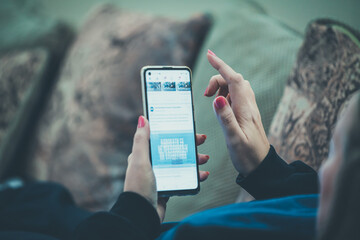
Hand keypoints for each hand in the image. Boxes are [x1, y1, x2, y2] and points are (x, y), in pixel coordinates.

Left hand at [124, 116, 209, 222]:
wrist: (143, 215)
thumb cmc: (139, 187)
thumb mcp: (140, 160)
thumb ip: (141, 140)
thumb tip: (143, 119)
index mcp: (144, 154)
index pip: (162, 137)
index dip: (175, 131)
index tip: (187, 127)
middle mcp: (153, 163)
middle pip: (174, 148)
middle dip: (189, 144)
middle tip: (201, 140)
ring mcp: (162, 175)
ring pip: (181, 162)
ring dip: (194, 159)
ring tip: (205, 159)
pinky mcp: (169, 186)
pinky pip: (184, 177)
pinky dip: (194, 175)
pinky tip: (203, 174)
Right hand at [204, 50, 269, 176]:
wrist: (262, 167)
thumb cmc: (248, 156)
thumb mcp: (234, 139)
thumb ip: (226, 119)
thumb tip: (217, 99)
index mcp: (245, 109)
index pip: (234, 80)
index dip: (221, 66)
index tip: (210, 55)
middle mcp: (248, 106)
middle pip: (234, 80)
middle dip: (217, 79)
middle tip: (205, 95)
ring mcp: (248, 109)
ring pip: (236, 86)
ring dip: (221, 86)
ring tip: (211, 99)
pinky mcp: (247, 114)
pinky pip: (236, 96)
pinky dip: (225, 94)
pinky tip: (220, 105)